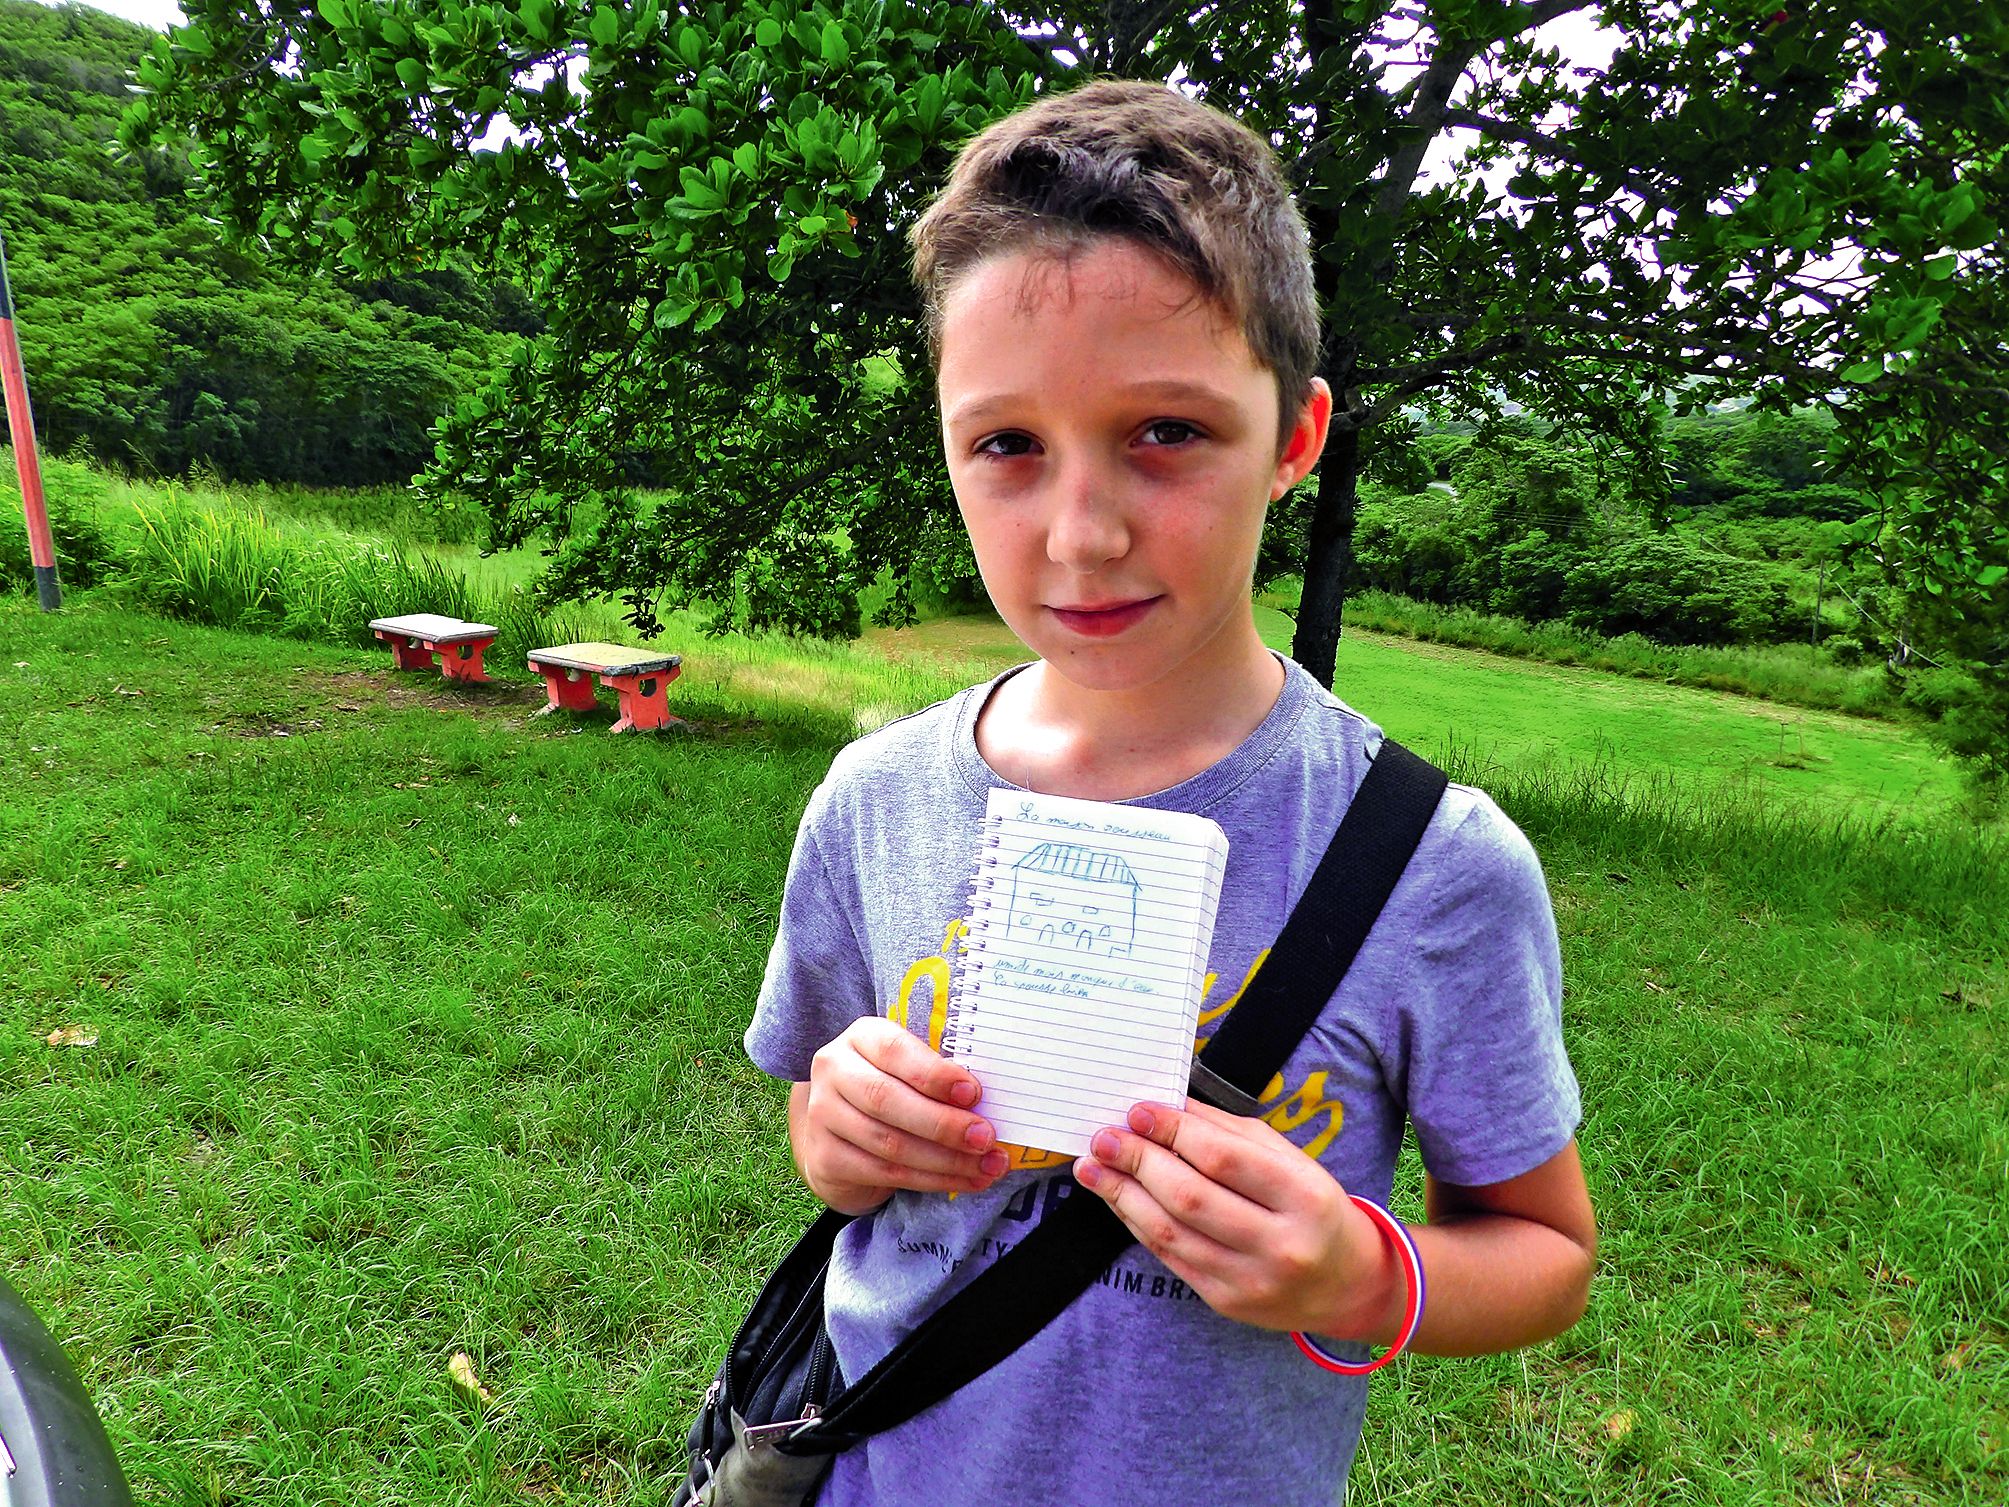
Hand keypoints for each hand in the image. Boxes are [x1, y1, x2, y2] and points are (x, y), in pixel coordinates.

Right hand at [793, 1017, 1010, 1213]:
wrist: (843, 1132)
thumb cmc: (895, 1089)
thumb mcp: (912, 1069)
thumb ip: (940, 1076)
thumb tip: (986, 1103)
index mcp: (862, 1037)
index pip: (895, 1050)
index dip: (934, 1074)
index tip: (974, 1093)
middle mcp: (834, 1070)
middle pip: (887, 1100)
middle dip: (943, 1123)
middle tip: (985, 1138)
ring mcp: (823, 1115)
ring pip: (888, 1143)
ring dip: (945, 1159)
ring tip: (986, 1166)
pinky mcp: (826, 1158)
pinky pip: (885, 1173)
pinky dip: (931, 1180)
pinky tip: (963, 1181)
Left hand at [1073, 1099, 1403, 1340]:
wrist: (1348, 1286)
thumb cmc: (1313, 1207)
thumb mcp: (1290, 1159)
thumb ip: (1229, 1131)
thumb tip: (1168, 1107)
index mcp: (1304, 1197)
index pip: (1223, 1158)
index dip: (1172, 1132)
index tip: (1137, 1111)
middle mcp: (1280, 1244)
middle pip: (1190, 1196)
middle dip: (1137, 1161)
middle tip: (1104, 1137)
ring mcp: (1250, 1280)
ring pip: (1170, 1231)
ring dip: (1122, 1195)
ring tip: (1093, 1167)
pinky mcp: (1225, 1301)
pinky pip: (1169, 1257)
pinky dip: (1136, 1223)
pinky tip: (1118, 1198)